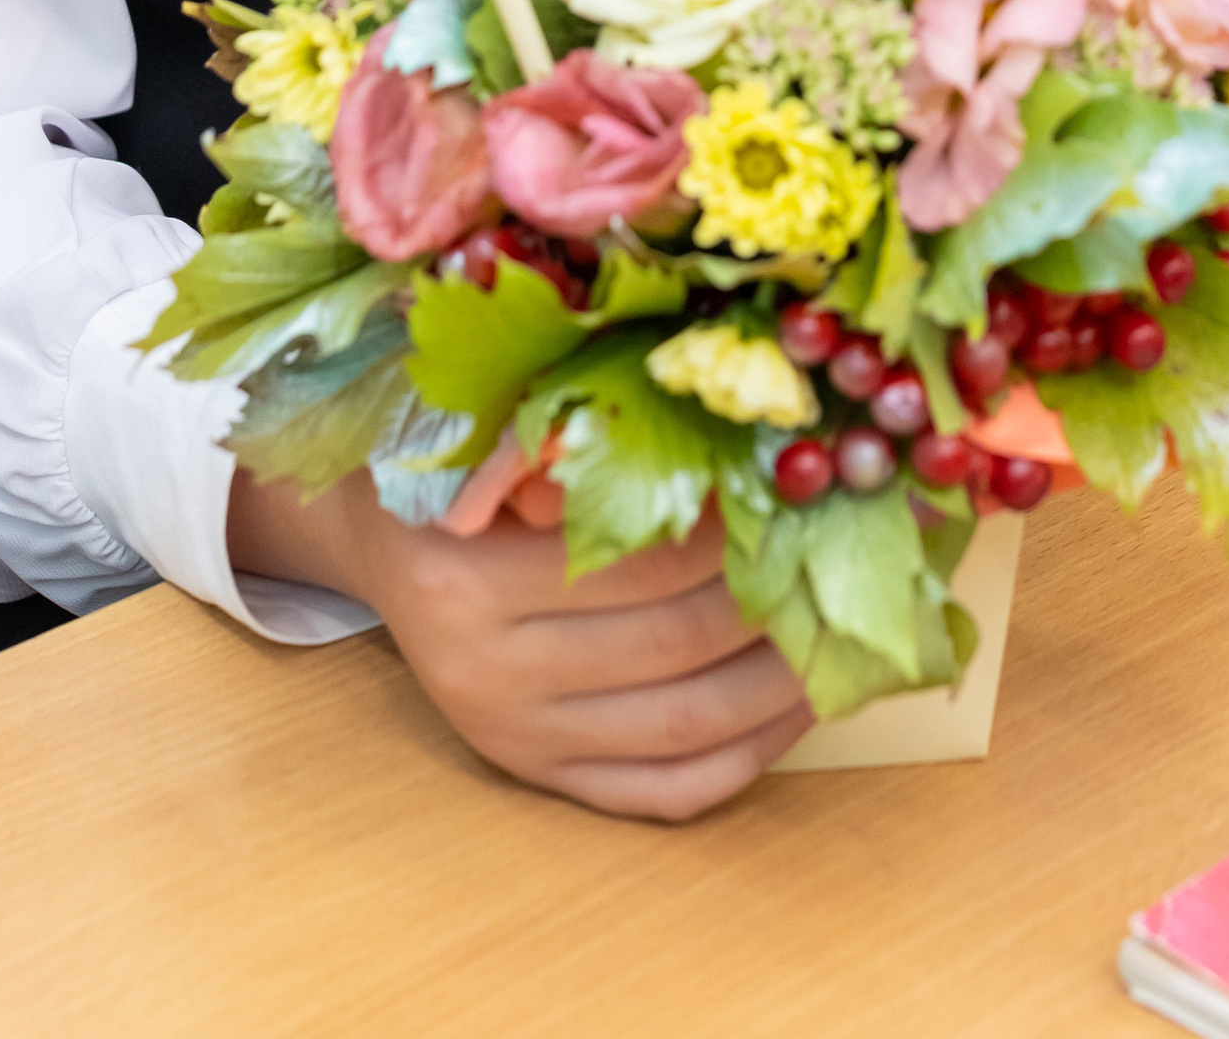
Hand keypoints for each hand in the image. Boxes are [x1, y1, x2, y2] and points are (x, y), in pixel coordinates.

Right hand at [226, 466, 810, 818]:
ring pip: (683, 726)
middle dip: (776, 601)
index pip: (639, 561)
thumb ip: (585, 448)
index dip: (734, 532)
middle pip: (673, 644)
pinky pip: (665, 789)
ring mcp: (516, 739)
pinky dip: (747, 754)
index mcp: (467, 581)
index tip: (802, 494)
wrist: (383, 543)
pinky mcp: (542, 777)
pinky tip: (797, 705)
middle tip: (845, 557)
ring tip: (845, 631)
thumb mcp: (495, 438)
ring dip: (783, 685)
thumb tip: (733, 447)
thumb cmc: (456, 468)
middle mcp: (486, 674)